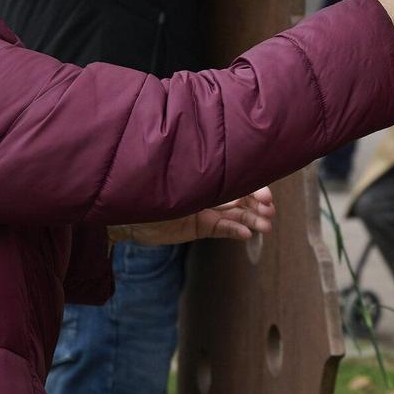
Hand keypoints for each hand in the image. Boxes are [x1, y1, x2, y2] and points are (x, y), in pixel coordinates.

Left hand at [110, 188, 275, 246]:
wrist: (123, 213)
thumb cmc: (144, 188)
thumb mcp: (170, 179)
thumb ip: (195, 175)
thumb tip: (217, 159)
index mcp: (205, 175)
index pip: (236, 180)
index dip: (253, 187)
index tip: (266, 196)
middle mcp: (207, 192)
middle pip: (241, 198)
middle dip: (257, 204)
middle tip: (270, 212)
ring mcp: (204, 210)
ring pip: (235, 215)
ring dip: (252, 220)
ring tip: (266, 227)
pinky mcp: (198, 228)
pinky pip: (222, 229)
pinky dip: (234, 231)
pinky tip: (246, 234)